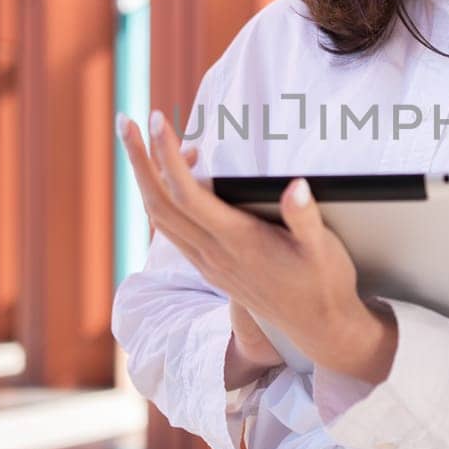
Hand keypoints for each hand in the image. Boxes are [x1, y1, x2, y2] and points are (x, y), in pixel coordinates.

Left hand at [116, 109, 396, 382]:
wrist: (318, 328)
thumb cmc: (323, 283)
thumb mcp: (324, 250)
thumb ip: (306, 218)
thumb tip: (296, 186)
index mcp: (238, 242)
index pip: (188, 194)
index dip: (168, 156)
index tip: (157, 120)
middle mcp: (214, 254)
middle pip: (158, 203)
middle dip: (138, 160)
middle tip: (124, 121)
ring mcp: (208, 262)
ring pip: (160, 217)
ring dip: (145, 177)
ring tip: (149, 139)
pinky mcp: (210, 267)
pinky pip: (174, 228)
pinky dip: (165, 197)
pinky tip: (185, 177)